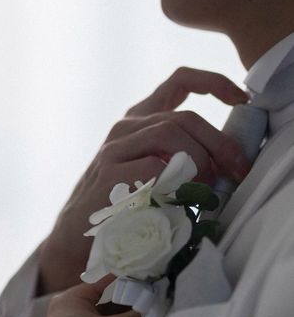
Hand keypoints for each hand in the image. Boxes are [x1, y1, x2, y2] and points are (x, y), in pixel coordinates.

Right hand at [38, 67, 250, 294]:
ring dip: (199, 161)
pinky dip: (175, 182)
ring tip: (205, 190)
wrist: (77, 234)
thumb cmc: (121, 205)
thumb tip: (227, 161)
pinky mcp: (108, 173)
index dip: (214, 82)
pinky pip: (154, 167)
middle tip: (236, 172)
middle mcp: (125, 127)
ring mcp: (114, 148)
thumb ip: (178, 155)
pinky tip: (177, 200)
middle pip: (184, 117)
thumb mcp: (150, 170)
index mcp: (139, 121)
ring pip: (171, 134)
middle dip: (219, 144)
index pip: (178, 82)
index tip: (240, 100)